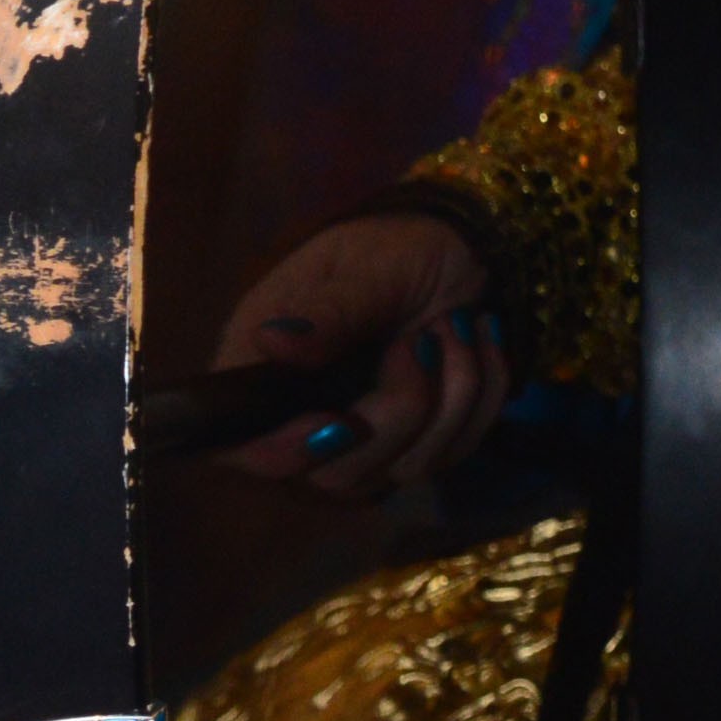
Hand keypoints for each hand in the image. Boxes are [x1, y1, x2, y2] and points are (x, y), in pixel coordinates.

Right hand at [211, 209, 510, 492]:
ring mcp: (363, 439)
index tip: (341, 422)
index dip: (281, 451)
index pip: (240, 443)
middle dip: (398, 412)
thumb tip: (270, 341)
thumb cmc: (397, 247)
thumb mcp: (367, 268)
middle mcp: (304, 413)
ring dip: (450, 395)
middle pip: (334, 473)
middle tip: (424, 342)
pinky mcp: (418, 444)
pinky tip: (476, 343)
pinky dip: (480, 397)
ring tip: (455, 325)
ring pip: (403, 469)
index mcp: (265, 364)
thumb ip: (328, 312)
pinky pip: (454, 453)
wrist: (464, 249)